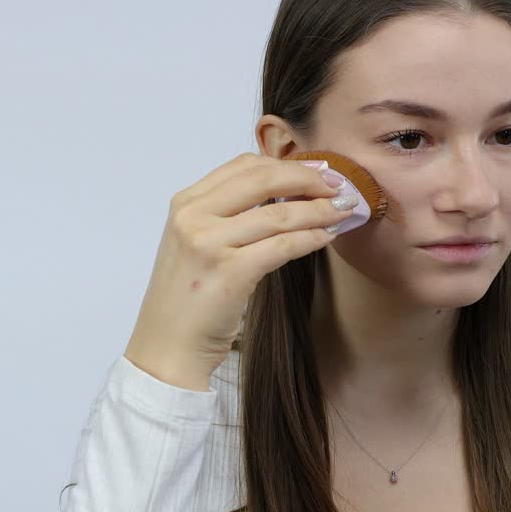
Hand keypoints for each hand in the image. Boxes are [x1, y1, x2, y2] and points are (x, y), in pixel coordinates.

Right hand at [123, 152, 357, 390]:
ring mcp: (208, 244)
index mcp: (185, 203)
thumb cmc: (186, 300)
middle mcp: (193, 217)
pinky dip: (311, 237)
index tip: (317, 171)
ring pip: (279, 214)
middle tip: (338, 186)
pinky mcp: (229, 272)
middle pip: (263, 178)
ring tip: (343, 212)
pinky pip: (283, 245)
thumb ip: (226, 215)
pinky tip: (327, 237)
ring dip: (320, 210)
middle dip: (308, 179)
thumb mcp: (196, 244)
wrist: (167, 347)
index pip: (243, 165)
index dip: (287, 164)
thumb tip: (286, 194)